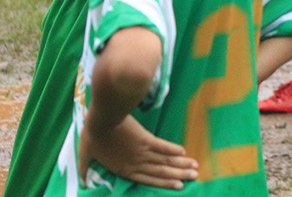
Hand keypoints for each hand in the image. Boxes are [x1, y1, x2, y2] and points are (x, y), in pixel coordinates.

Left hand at [79, 115, 197, 189]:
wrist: (102, 120)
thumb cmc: (93, 137)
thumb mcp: (86, 155)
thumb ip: (85, 169)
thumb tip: (81, 183)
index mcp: (124, 169)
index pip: (148, 179)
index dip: (164, 183)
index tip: (178, 186)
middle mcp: (137, 163)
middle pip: (161, 171)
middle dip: (179, 175)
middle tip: (194, 177)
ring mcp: (142, 151)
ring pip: (165, 160)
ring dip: (180, 164)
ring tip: (194, 166)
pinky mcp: (146, 139)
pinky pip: (162, 146)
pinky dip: (173, 150)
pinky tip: (183, 152)